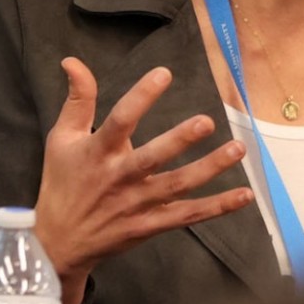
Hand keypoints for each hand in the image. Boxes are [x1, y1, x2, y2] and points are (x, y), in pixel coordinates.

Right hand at [34, 57, 252, 303]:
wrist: (59, 242)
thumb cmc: (63, 183)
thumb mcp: (62, 139)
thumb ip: (77, 100)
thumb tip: (73, 61)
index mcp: (98, 152)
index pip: (120, 120)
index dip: (141, 96)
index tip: (164, 73)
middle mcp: (120, 178)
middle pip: (152, 158)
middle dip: (179, 140)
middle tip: (206, 121)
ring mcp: (138, 204)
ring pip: (178, 186)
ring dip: (209, 168)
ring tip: (238, 149)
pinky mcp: (151, 225)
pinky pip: (189, 215)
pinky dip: (217, 207)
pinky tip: (244, 194)